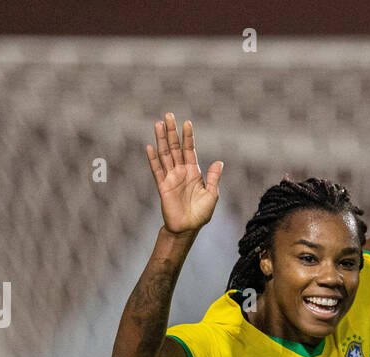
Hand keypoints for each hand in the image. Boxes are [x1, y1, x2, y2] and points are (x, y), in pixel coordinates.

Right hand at [147, 114, 222, 234]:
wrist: (187, 229)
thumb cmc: (200, 214)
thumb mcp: (211, 195)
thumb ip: (213, 178)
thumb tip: (219, 162)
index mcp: (194, 172)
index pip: (190, 150)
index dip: (188, 137)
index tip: (187, 123)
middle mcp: (181, 171)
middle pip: (175, 147)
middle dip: (172, 132)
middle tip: (168, 115)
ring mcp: (171, 178)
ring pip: (165, 154)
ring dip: (161, 140)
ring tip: (158, 124)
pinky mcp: (163, 186)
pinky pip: (157, 170)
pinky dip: (153, 159)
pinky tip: (150, 147)